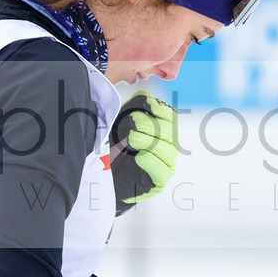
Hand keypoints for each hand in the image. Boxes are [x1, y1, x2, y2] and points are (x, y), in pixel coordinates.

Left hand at [110, 91, 178, 214]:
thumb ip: (134, 107)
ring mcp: (166, 164)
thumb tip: (145, 96)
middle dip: (149, 123)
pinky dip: (150, 162)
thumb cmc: (116, 148)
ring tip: (130, 139)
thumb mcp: (122, 122)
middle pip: (169, 131)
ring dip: (146, 140)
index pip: (171, 117)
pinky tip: (138, 157)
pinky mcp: (160, 180)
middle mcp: (169, 147)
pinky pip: (161, 170)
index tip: (148, 104)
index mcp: (163, 131)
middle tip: (132, 121)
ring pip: (165, 148)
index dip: (161, 109)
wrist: (106, 178)